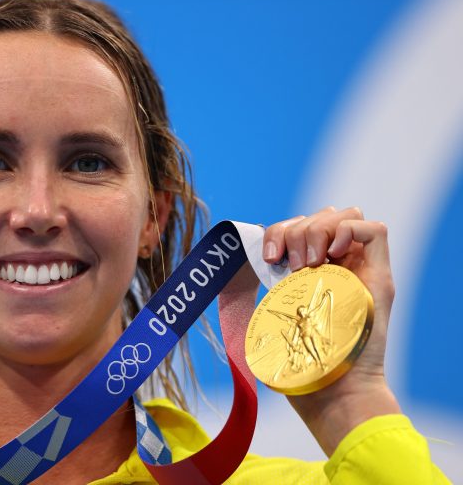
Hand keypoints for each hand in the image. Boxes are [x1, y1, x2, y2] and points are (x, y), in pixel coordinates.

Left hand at [262, 206, 400, 455]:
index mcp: (312, 273)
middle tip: (291, 264)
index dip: (280, 230)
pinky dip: (349, 231)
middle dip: (297, 230)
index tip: (267, 255)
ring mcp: (361, 271)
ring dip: (318, 230)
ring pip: (345, 216)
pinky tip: (330, 257)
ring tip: (308, 264)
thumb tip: (229, 275)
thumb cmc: (299, 366)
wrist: (332, 393)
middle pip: (322, 216)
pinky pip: (375, 230)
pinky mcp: (381, 278)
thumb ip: (260, 295)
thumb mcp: (270, 320)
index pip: (300, 227)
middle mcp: (339, 268)